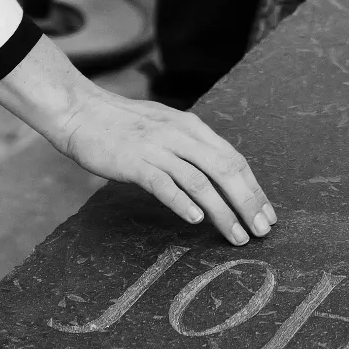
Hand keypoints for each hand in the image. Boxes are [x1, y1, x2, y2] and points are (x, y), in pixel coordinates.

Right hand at [49, 87, 275, 246]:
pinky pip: (164, 184)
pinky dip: (182, 202)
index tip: (267, 214)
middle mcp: (180, 135)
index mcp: (192, 127)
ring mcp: (157, 148)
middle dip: (248, 202)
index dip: (254, 188)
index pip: (234, 159)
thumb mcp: (167, 126)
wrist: (82, 112)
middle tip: (262, 231)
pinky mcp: (134, 162)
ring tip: (236, 235)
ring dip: (222, 211)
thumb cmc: (124, 124)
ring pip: (200, 181)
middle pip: (225, 170)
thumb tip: (218, 172)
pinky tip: (196, 220)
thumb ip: (191, 146)